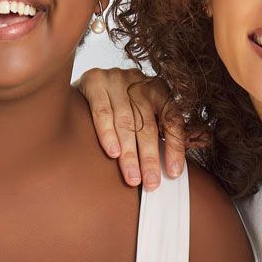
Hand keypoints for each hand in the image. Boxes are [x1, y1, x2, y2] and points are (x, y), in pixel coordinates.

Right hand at [77, 67, 185, 189]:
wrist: (86, 80)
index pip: (172, 120)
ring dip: (130, 154)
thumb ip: (156, 132)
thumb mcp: (141, 111)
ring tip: (132, 176)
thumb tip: (171, 168)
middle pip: (147, 125)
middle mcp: (139, 82)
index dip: (175, 147)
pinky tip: (113, 153)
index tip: (173, 172)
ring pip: (126, 122)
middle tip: (150, 182)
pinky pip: (102, 112)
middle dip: (149, 157)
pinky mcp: (94, 81)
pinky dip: (108, 134)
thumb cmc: (116, 104)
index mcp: (158, 90)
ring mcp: (116, 79)